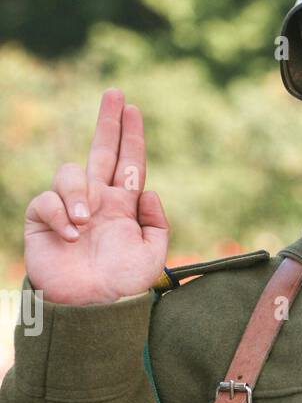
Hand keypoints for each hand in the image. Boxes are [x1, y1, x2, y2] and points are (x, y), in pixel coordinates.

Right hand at [23, 88, 169, 304]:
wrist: (91, 308)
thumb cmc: (122, 285)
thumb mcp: (153, 254)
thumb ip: (157, 222)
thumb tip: (147, 189)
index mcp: (123, 207)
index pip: (129, 164)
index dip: (131, 136)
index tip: (133, 109)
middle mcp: (96, 201)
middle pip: (100, 151)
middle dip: (107, 122)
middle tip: (115, 94)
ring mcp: (69, 209)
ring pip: (70, 173)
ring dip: (79, 194)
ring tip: (86, 223)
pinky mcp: (43, 220)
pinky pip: (47, 200)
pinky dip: (60, 214)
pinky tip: (71, 236)